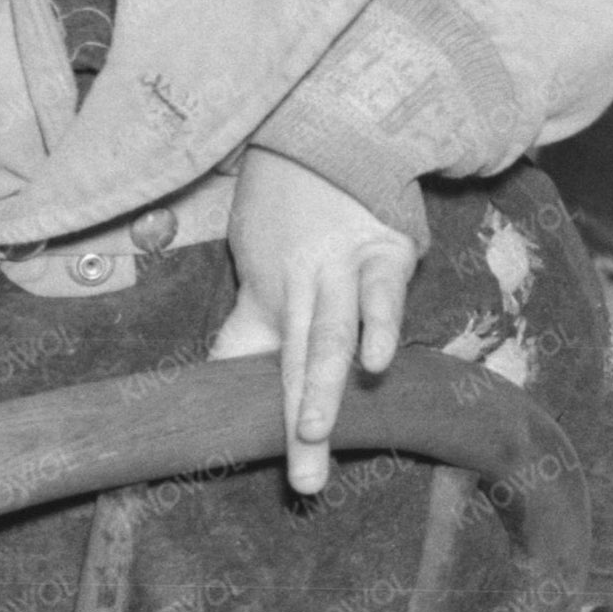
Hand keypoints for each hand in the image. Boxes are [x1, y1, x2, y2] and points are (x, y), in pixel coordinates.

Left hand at [212, 147, 418, 496]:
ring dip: (323, 386)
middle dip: (298, 422)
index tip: (251, 462)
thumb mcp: (259, 267)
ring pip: (330, 334)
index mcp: (270, 293)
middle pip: (295, 361)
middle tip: (304, 482)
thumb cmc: (288, 208)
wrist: (326, 129)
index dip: (257, 412)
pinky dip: (381, 327)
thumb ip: (252, 327)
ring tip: (317, 435)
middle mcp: (303, 284)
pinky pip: (382, 293)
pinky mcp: (388, 249)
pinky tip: (377, 364)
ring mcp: (344, 266)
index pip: (256, 362)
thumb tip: (224, 382)